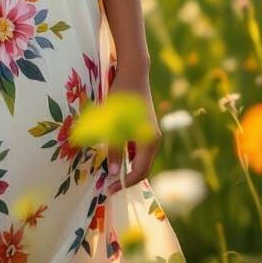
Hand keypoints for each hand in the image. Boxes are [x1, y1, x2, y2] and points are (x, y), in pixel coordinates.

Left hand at [105, 67, 161, 195]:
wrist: (133, 73)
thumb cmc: (122, 98)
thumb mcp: (114, 125)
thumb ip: (114, 149)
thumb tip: (113, 172)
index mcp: (149, 143)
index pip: (138, 172)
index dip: (123, 182)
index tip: (108, 189)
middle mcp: (154, 141)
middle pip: (142, 168)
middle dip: (126, 178)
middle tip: (108, 184)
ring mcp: (151, 134)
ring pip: (140, 158)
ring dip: (126, 167)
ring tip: (109, 171)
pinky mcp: (146, 128)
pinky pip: (138, 149)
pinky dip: (128, 155)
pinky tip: (115, 154)